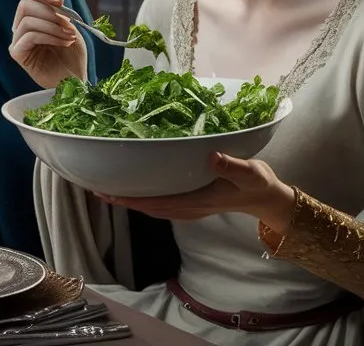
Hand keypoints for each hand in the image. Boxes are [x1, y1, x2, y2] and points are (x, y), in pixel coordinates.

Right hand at [9, 0, 87, 88]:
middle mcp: (22, 30)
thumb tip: (54, 1)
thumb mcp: (71, 30)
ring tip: (69, 36)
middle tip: (67, 22)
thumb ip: (61, 15)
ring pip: (28, 22)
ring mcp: (18, 42)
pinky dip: (48, 36)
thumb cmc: (73, 57)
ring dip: (53, 26)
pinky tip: (63, 43)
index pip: (30, 1)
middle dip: (48, 11)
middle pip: (25, 7)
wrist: (75, 81)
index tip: (59, 1)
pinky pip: (29, 36)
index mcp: (34, 22)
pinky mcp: (17, 54)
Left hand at [98, 153, 296, 231]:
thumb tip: (211, 155)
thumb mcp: (249, 172)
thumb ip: (230, 165)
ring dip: (131, 200)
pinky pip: (161, 203)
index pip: (157, 203)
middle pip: (148, 207)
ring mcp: (189, 207)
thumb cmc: (257, 184)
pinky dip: (144, 198)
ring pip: (153, 207)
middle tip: (97, 190)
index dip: (132, 200)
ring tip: (108, 190)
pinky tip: (136, 188)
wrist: (266, 198)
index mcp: (197, 201)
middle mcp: (188, 208)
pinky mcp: (191, 203)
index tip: (109, 194)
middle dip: (123, 201)